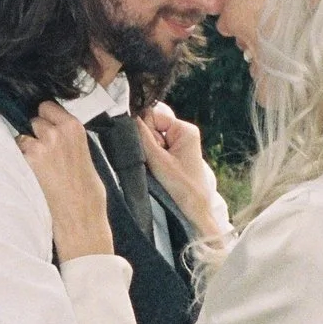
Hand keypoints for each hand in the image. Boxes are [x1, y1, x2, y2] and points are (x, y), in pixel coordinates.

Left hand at [18, 102, 113, 260]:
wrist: (81, 217)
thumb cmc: (87, 192)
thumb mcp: (85, 155)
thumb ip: (69, 139)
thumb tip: (54, 130)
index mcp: (74, 128)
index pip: (47, 106)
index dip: (46, 117)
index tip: (46, 126)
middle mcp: (56, 133)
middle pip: (33, 120)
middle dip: (35, 132)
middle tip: (43, 152)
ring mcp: (40, 146)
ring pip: (22, 136)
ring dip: (26, 147)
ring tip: (37, 167)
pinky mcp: (27, 162)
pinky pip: (15, 153)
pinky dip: (19, 162)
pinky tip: (31, 175)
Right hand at [137, 103, 221, 232]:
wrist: (194, 209)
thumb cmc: (182, 186)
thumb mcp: (158, 160)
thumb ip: (142, 137)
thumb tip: (128, 116)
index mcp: (185, 129)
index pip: (153, 115)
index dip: (145, 130)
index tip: (150, 149)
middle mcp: (183, 132)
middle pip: (152, 126)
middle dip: (148, 142)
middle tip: (157, 161)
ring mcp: (179, 142)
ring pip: (152, 138)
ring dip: (150, 152)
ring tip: (159, 167)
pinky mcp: (175, 153)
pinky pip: (156, 148)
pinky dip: (153, 158)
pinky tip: (159, 169)